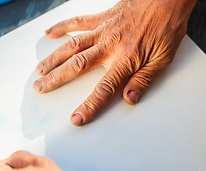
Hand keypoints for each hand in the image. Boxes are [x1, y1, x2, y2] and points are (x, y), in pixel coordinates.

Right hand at [33, 0, 196, 125]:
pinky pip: (78, 22)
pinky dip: (62, 27)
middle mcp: (110, 46)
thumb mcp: (163, 59)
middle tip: (40, 88)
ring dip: (53, 58)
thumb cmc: (167, 27)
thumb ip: (144, 80)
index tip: (76, 118)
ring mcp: (103, 30)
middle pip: (77, 66)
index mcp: (126, 60)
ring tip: (39, 69)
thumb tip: (129, 99)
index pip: (104, 89)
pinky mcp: (102, 18)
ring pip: (72, 46)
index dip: (89, 106)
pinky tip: (50, 34)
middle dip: (56, 79)